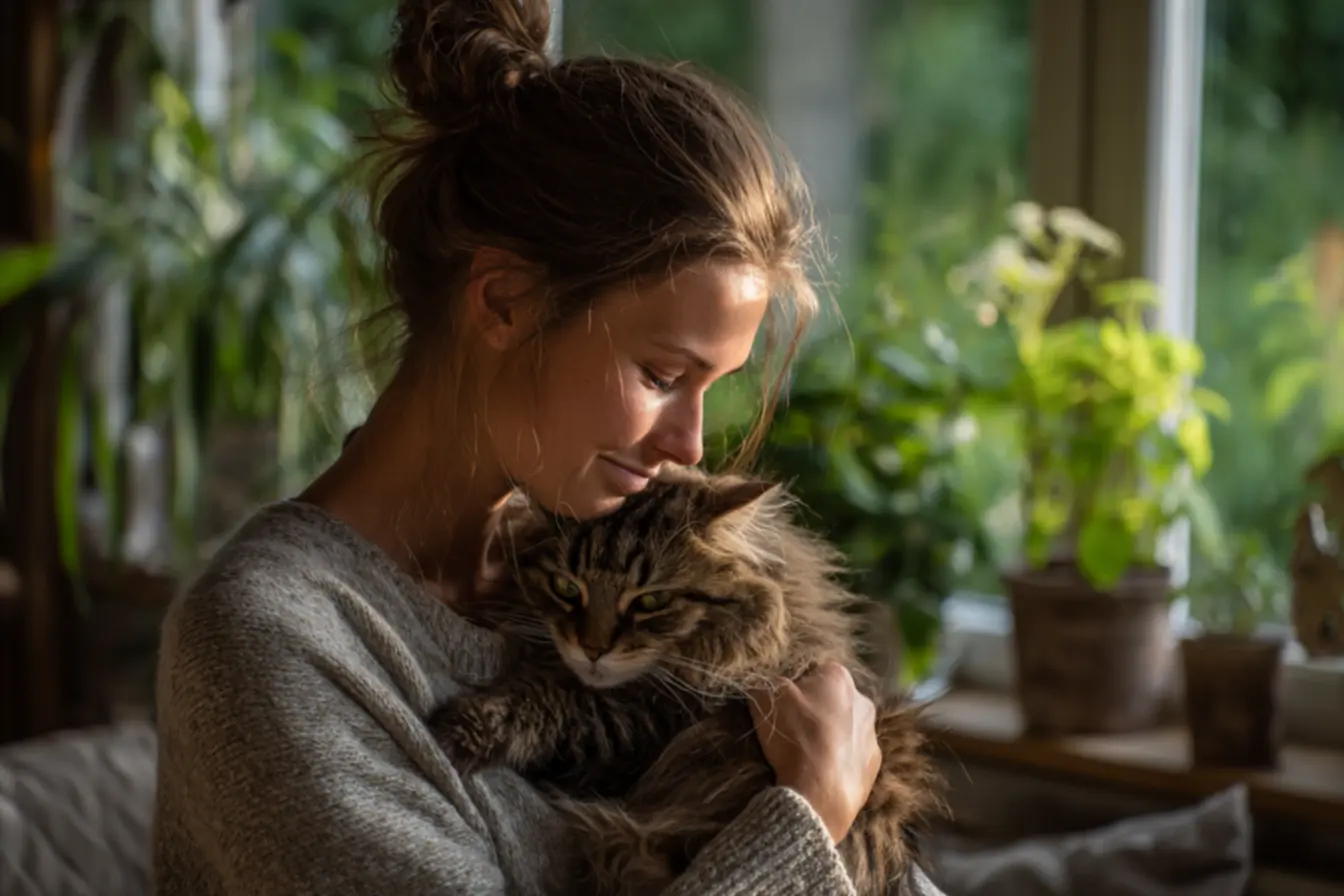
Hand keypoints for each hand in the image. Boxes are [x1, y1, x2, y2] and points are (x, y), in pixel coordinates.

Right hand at [748, 663, 880, 844]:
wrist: (817, 793)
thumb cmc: (794, 736)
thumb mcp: (765, 698)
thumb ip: (767, 684)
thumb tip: (769, 688)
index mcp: (839, 678)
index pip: (815, 673)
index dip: (797, 689)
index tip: (784, 707)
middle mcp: (863, 702)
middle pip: (834, 701)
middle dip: (818, 711)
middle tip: (795, 730)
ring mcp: (872, 735)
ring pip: (846, 729)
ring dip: (831, 737)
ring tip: (807, 756)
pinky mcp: (874, 766)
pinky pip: (853, 757)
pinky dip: (840, 762)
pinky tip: (821, 774)